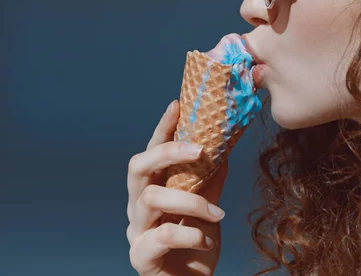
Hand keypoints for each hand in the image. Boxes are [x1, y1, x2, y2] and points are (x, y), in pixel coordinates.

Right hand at [127, 100, 228, 275]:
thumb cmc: (197, 245)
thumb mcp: (209, 208)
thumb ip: (210, 180)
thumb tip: (223, 148)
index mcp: (154, 189)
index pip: (152, 152)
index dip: (163, 128)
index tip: (177, 105)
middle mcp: (139, 206)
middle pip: (137, 167)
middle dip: (167, 152)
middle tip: (199, 150)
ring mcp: (136, 230)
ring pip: (151, 199)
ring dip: (190, 201)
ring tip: (217, 214)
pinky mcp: (140, 256)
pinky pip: (159, 237)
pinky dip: (188, 233)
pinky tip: (206, 238)